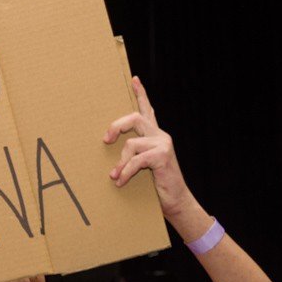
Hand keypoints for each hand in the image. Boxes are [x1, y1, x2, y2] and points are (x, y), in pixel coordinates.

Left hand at [104, 77, 198, 230]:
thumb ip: (134, 155)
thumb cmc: (158, 185)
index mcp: (156, 136)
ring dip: (120, 162)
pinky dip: (126, 172)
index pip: (149, 110)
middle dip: (117, 126)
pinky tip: (121, 182)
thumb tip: (113, 153)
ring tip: (114, 176)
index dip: (141, 94)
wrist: (176, 202)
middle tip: (105, 139)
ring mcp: (163, 144)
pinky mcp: (162, 156)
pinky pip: (137, 160)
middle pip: (135, 118)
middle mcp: (161, 136)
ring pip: (132, 143)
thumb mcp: (145, 166)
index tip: (134, 79)